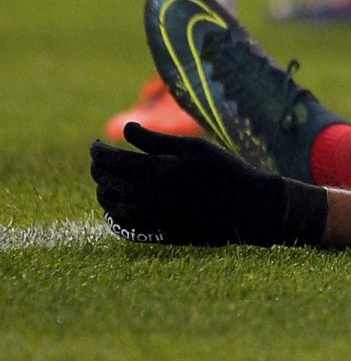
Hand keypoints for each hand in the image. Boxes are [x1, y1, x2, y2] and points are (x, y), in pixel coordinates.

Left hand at [91, 123, 328, 246]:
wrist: (246, 205)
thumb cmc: (222, 169)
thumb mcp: (193, 147)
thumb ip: (156, 140)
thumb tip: (125, 129)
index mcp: (159, 169)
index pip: (112, 160)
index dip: (98, 152)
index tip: (95, 146)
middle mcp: (151, 195)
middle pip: (107, 182)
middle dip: (97, 169)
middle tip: (98, 161)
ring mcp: (153, 216)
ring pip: (112, 205)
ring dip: (103, 191)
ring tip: (107, 181)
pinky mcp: (159, 231)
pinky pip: (124, 225)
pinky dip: (114, 213)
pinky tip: (118, 204)